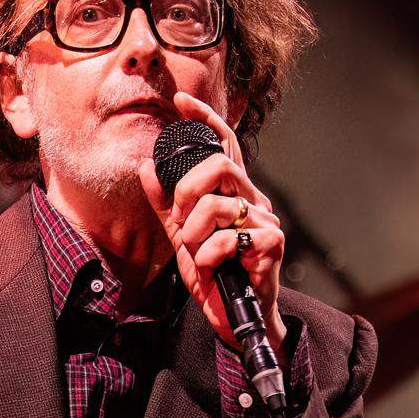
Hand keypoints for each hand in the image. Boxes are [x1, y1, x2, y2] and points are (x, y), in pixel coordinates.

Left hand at [135, 91, 285, 351]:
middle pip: (220, 164)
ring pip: (219, 204)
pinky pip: (229, 237)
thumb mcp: (181, 236)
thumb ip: (165, 204)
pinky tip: (211, 268)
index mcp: (233, 192)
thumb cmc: (214, 274)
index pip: (224, 144)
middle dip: (188, 189)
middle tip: (179, 217)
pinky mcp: (271, 243)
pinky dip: (209, 255)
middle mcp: (252, 199)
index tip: (182, 101)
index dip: (205, 119)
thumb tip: (146, 167)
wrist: (234, 316)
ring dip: (194, 232)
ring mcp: (265, 219)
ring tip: (195, 251)